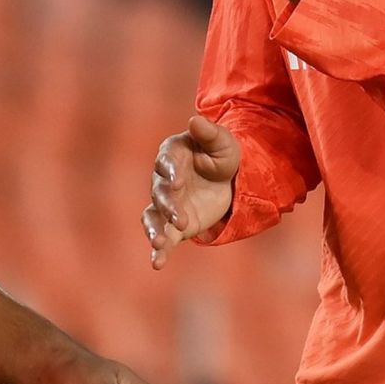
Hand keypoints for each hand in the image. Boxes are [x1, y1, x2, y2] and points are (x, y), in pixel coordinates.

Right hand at [144, 115, 240, 269]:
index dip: (170, 172)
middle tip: (179, 218)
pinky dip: (159, 250)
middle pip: (160, 193)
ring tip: (158, 243)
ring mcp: (168, 204)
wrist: (230, 179)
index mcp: (172, 155)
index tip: (177, 182)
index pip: (166, 163)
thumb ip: (209, 132)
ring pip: (154, 217)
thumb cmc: (223, 154)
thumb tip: (195, 120)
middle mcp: (164, 181)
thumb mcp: (223, 142)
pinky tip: (157, 263)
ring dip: (155, 230)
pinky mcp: (175, 224)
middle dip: (168, 206)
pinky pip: (163, 237)